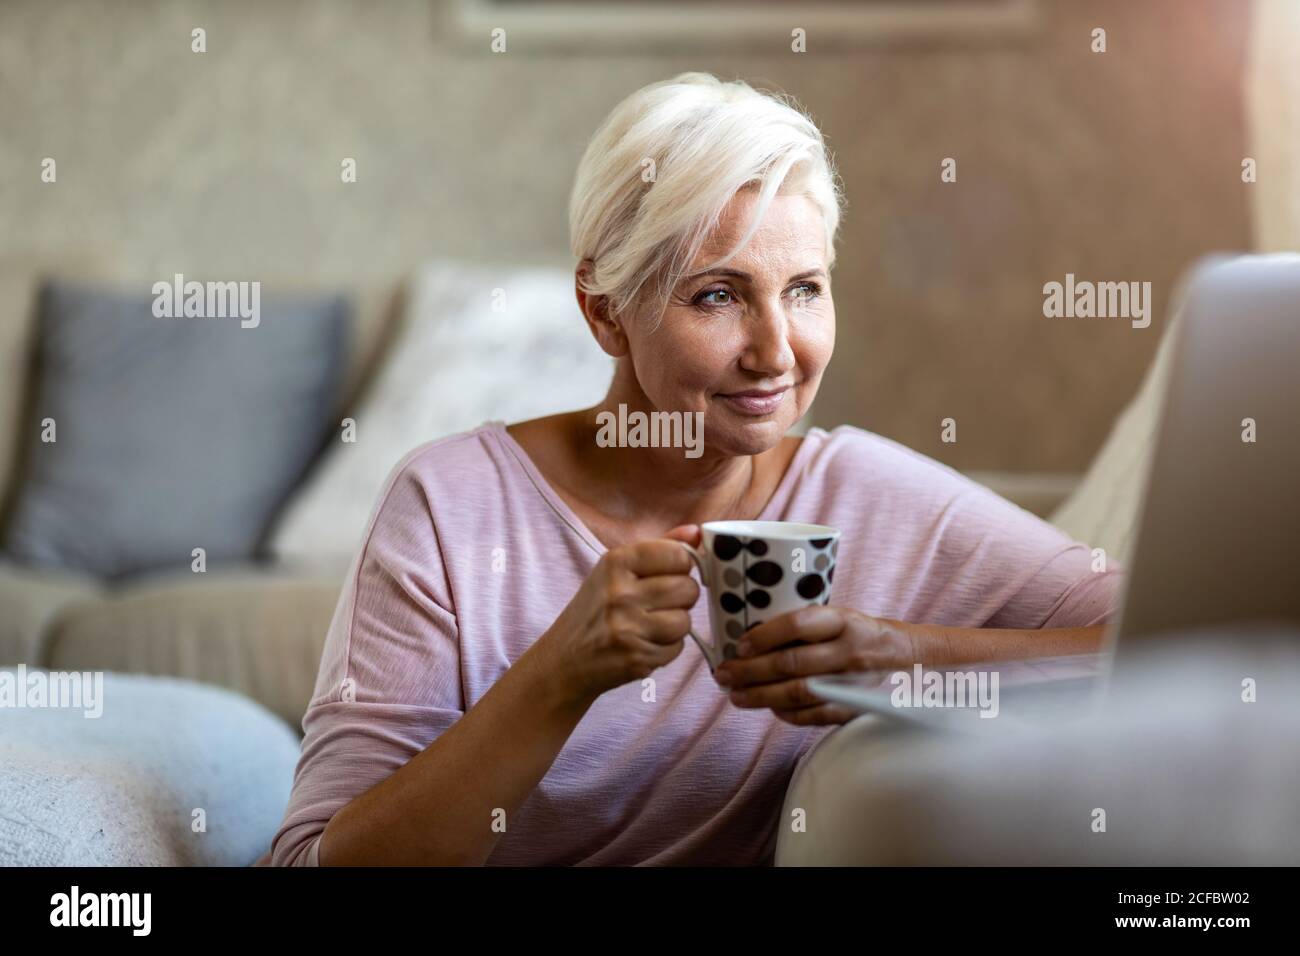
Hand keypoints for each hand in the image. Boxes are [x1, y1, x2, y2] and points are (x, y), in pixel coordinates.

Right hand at [536, 525, 701, 707]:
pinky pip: (677, 648)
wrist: (564, 661)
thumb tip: (695, 533)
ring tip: (651, 625)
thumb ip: (658, 548)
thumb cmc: (594, 613)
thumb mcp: (616, 571)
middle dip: (681, 597)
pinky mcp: (637, 658)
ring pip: (685, 620)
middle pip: (687, 587)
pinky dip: (667, 648)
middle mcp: (620, 592)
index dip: (681, 566)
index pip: (677, 554)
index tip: (670, 573)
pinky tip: (644, 644)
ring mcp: (628, 627)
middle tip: (658, 603)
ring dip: (675, 625)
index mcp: (616, 562)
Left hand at [714, 606, 926, 725]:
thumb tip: (750, 640)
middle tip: (724, 674)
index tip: (740, 645)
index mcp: (844, 620)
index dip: (765, 635)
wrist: (909, 657)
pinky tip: (768, 708)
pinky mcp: (856, 707)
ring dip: (761, 696)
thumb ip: (804, 627)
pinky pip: (814, 715)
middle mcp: (849, 650)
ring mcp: (853, 682)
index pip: (799, 624)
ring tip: (735, 695)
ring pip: (799, 693)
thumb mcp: (838, 617)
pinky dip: (787, 714)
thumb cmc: (859, 633)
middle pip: (792, 663)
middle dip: (751, 671)